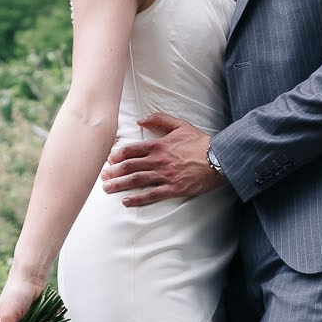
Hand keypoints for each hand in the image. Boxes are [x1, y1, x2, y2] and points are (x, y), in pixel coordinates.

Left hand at [101, 112, 225, 206]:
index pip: (131, 150)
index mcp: (158, 145)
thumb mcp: (180, 125)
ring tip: (107, 189)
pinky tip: (126, 202)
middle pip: (129, 166)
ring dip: (119, 185)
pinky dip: (137, 199)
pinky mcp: (173, 189)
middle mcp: (158, 161)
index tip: (108, 160)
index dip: (116, 156)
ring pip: (136, 180)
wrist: (219, 159)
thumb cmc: (200, 142)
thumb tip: (140, 120)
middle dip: (113, 172)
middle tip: (102, 177)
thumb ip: (159, 120)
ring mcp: (165, 176)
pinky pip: (151, 195)